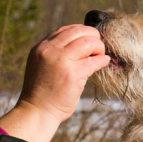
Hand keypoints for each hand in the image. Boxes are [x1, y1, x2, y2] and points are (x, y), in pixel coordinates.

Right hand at [0, 25, 109, 141]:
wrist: (37, 112)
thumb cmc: (41, 93)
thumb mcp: (42, 66)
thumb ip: (54, 55)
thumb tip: (77, 46)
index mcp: (41, 48)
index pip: (64, 30)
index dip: (80, 32)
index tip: (88, 39)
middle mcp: (49, 51)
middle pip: (77, 31)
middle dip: (92, 35)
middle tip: (99, 45)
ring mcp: (61, 61)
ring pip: (87, 42)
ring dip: (99, 46)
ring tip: (101, 54)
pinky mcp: (73, 74)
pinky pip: (93, 61)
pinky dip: (102, 60)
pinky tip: (105, 62)